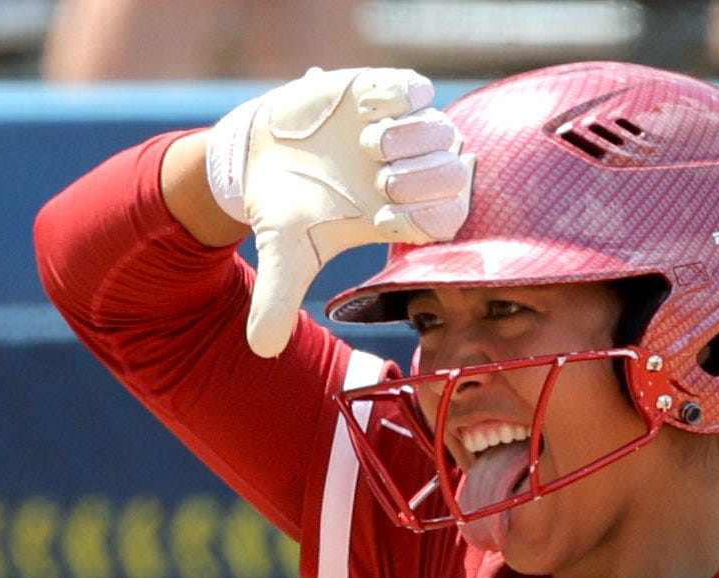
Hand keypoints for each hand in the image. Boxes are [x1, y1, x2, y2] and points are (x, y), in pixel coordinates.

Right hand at [203, 67, 472, 358]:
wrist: (261, 154)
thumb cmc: (284, 208)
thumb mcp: (282, 255)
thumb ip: (277, 301)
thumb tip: (263, 347)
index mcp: (401, 214)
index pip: (449, 219)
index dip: (424, 217)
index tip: (380, 216)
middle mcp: (411, 172)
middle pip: (458, 175)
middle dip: (421, 179)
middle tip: (378, 180)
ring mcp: (404, 130)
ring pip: (443, 129)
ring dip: (406, 139)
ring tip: (365, 145)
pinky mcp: (388, 92)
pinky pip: (418, 89)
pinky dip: (393, 100)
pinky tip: (361, 113)